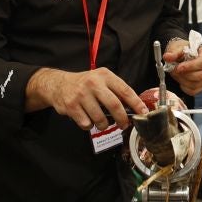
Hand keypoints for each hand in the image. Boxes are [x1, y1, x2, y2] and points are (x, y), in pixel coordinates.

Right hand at [28, 67, 149, 130]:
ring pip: (100, 118)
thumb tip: (134, 107)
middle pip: (114, 105)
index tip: (143, 113)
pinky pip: (87, 124)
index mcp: (104, 75)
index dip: (136, 103)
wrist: (58, 84)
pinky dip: (89, 125)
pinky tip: (86, 117)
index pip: (125, 90)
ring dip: (104, 124)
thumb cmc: (84, 84)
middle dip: (122, 119)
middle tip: (124, 125)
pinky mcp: (71, 106)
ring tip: (102, 121)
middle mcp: (93, 83)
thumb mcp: (100, 80)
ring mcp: (81, 95)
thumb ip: (115, 91)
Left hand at [165, 41, 201, 95]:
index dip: (190, 66)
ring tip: (176, 74)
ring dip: (183, 80)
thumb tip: (167, 57)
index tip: (179, 67)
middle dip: (186, 75)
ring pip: (197, 84)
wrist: (182, 56)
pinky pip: (194, 91)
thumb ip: (173, 52)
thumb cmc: (183, 50)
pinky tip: (180, 80)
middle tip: (175, 71)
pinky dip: (184, 87)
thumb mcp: (177, 47)